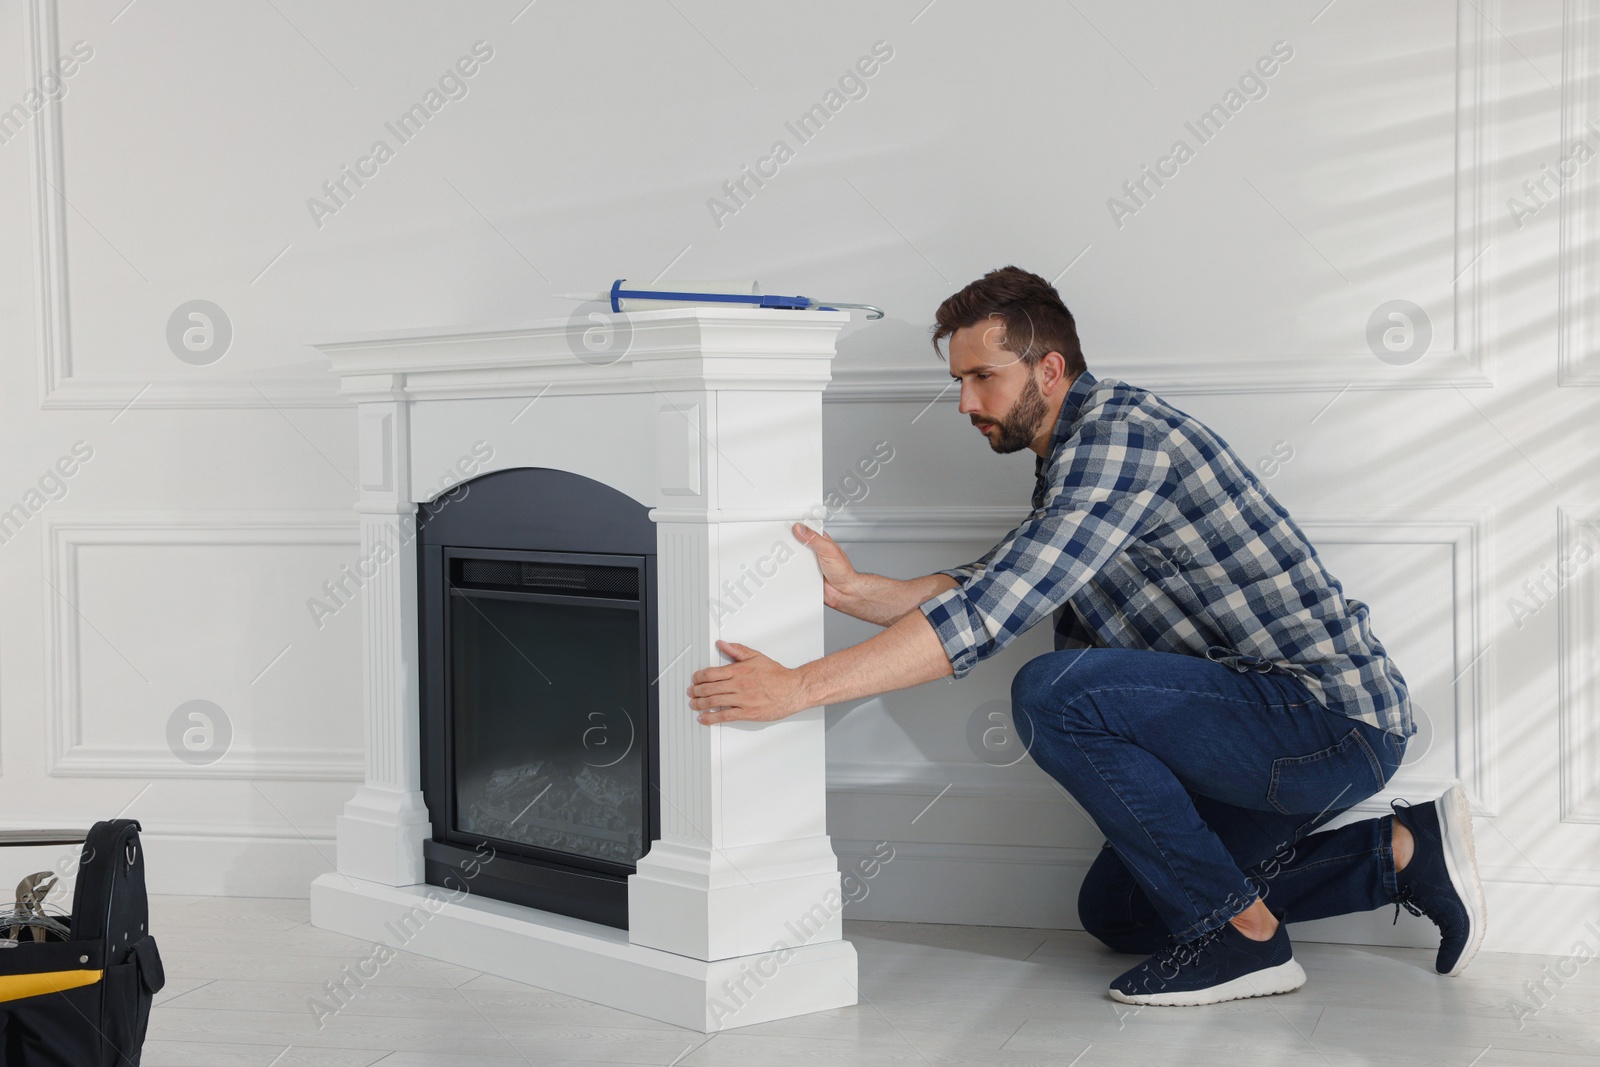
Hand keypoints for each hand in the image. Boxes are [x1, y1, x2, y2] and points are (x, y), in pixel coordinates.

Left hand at [687, 639, 808, 724]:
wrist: (793, 689)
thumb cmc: (777, 675)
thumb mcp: (756, 657)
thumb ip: (737, 650)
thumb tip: (722, 644)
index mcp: (739, 670)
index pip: (711, 673)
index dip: (698, 677)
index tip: (694, 679)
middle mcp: (739, 685)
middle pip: (709, 688)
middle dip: (696, 691)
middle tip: (691, 693)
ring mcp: (742, 700)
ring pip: (714, 702)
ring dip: (699, 704)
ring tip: (693, 705)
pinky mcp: (747, 713)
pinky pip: (725, 716)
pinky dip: (711, 718)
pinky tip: (704, 718)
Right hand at [793, 522, 860, 611]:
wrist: (843, 591)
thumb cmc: (843, 571)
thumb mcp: (828, 550)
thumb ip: (814, 539)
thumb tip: (801, 528)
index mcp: (821, 541)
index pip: (806, 530)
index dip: (797, 528)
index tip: (787, 527)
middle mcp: (814, 551)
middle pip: (797, 543)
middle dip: (791, 544)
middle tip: (783, 543)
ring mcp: (809, 562)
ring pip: (795, 557)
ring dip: (791, 558)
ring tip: (788, 557)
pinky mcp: (805, 573)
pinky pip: (795, 569)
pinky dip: (792, 570)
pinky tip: (791, 569)